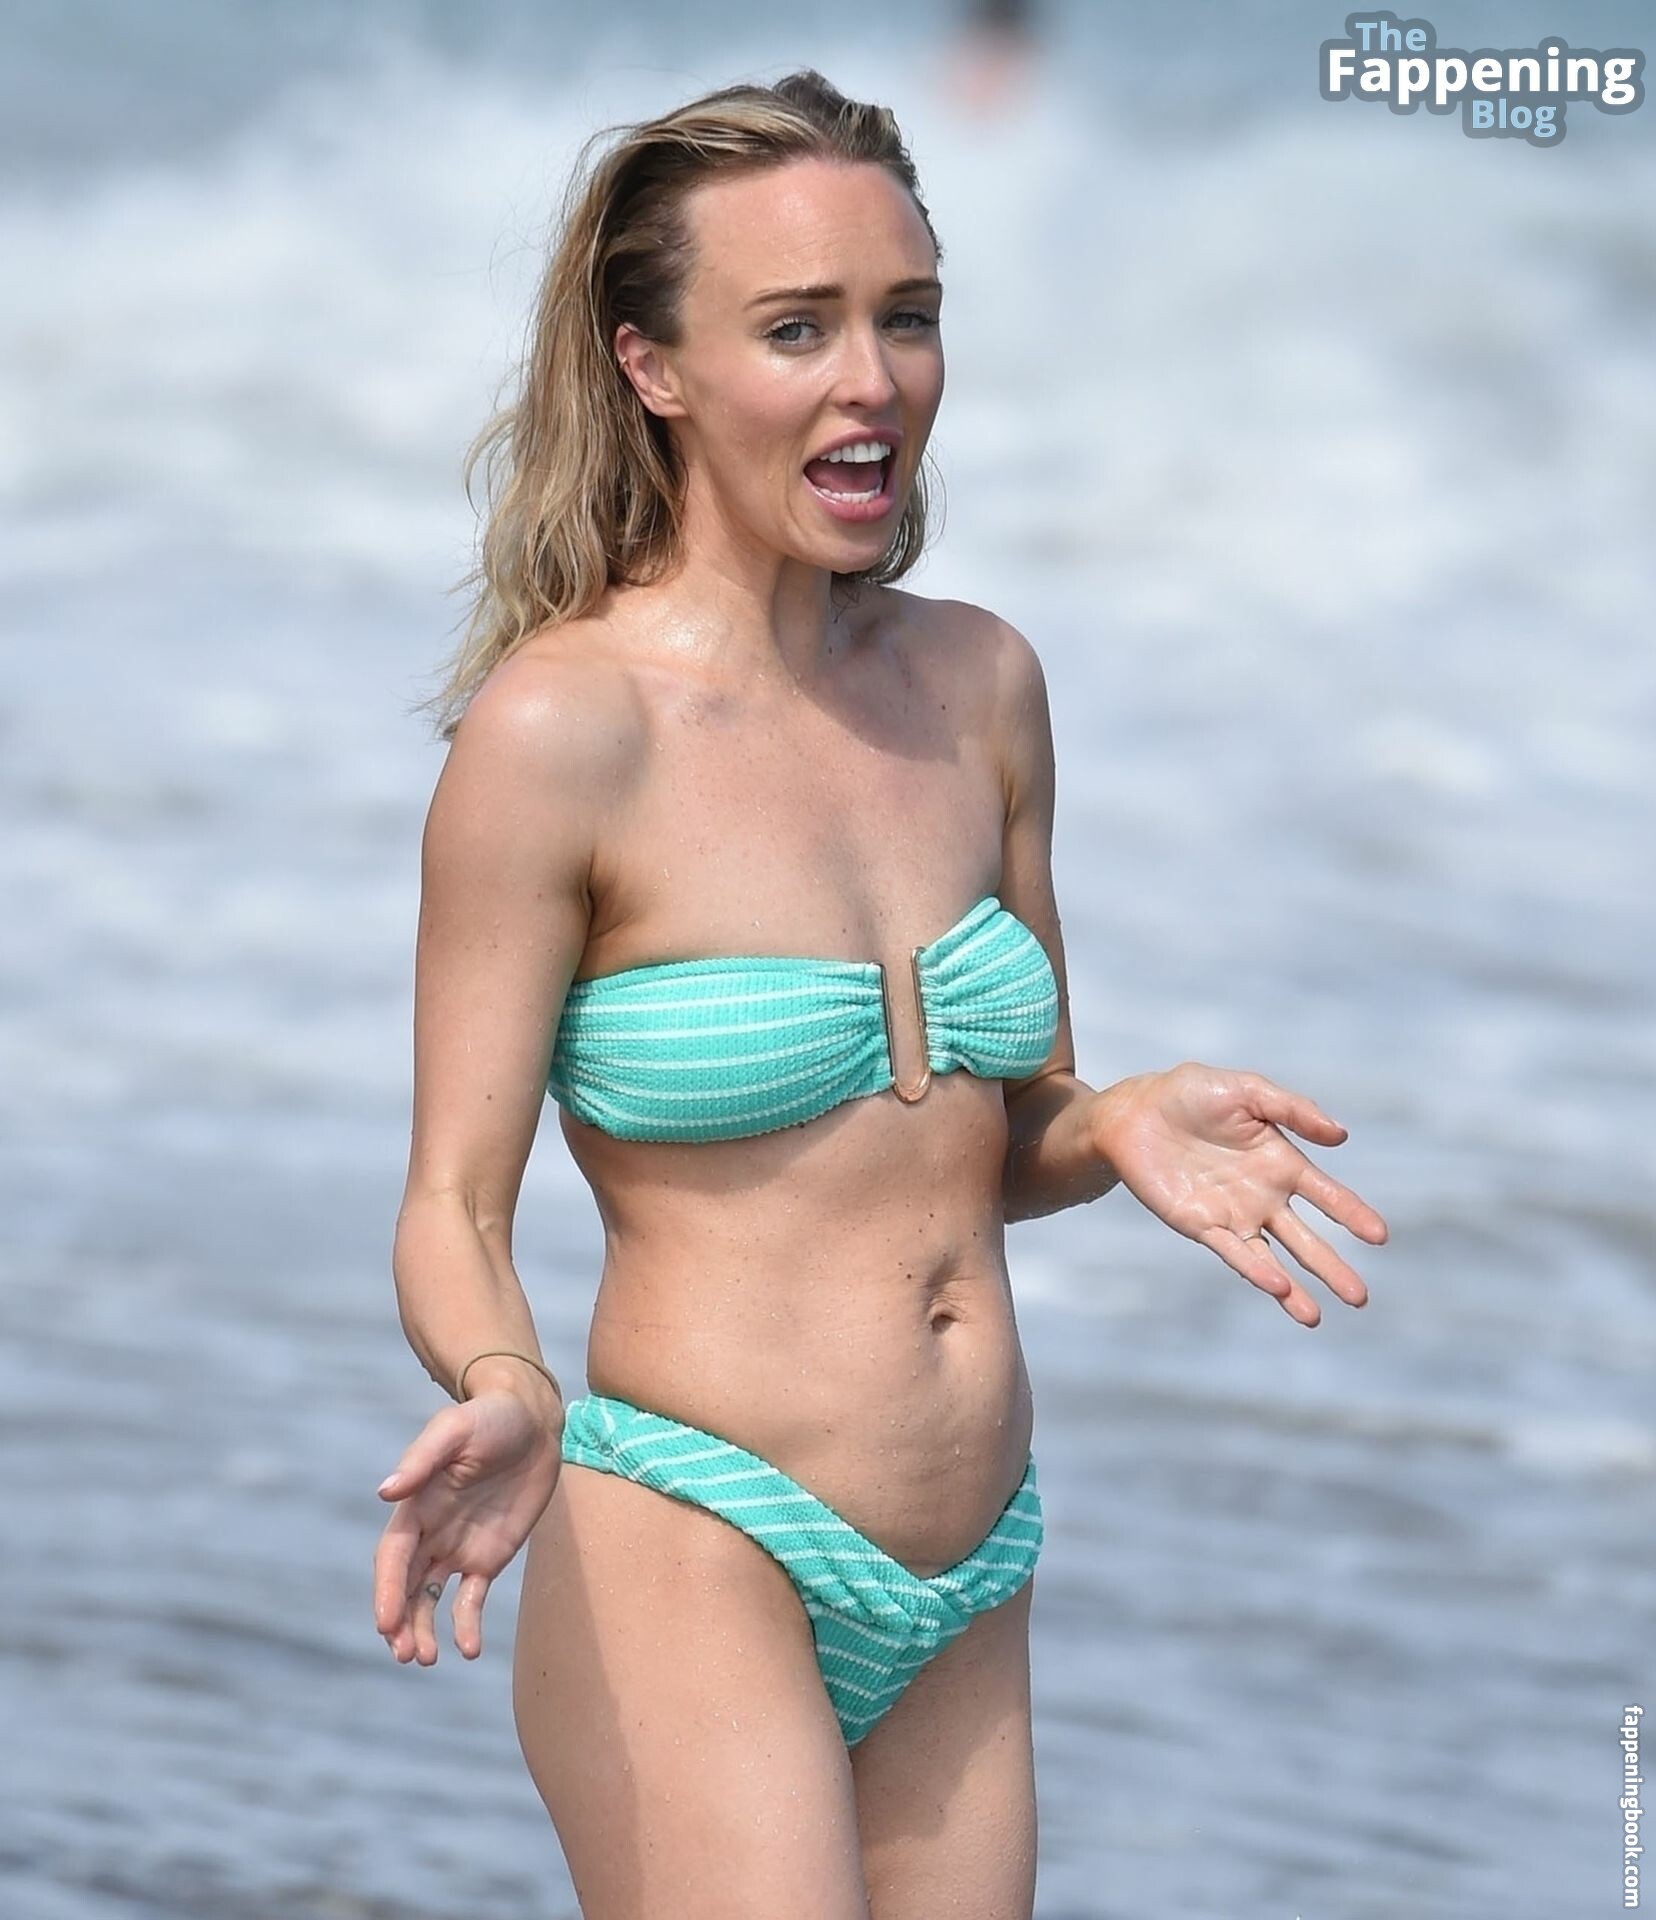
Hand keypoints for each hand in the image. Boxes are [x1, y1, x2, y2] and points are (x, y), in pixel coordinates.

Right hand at [372, 1388, 562, 1664]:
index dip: (387, 1590)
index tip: (386, 1623)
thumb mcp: (455, 1430)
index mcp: (415, 1506)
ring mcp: (458, 1547)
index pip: (393, 1557)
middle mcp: (431, 1532)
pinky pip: (471, 1598)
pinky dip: (466, 1624)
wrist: (533, 1421)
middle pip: (406, 1585)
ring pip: (431, 1598)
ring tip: (427, 1659)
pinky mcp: (489, 1556)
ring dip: (424, 1629)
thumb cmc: (489, 1418)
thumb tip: (385, 1493)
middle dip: (401, 1622)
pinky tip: (469, 1649)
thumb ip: (422, 1461)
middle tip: (406, 1655)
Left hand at [1090, 1063, 1387, 1326]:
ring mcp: (1234, 1214)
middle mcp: (1264, 1196)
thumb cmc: (1191, 1094)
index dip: (1353, 1214)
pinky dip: (1255, 1270)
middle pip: (1306, 1239)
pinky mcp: (1202, 1226)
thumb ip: (1293, 1110)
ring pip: (1272, 1259)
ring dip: (1294, 1289)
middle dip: (1332, 1267)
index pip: (1327, 1196)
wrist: (1135, 1113)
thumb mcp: (1247, 1091)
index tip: (1379, 1236)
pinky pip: (1234, 1253)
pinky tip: (1277, 1288)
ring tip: (1315, 1316)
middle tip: (1360, 1298)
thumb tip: (1342, 1137)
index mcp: (1281, 1163)